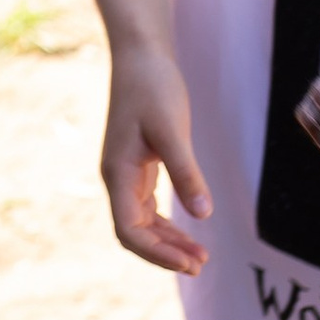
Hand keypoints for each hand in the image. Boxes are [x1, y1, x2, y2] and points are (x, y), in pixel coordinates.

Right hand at [101, 43, 210, 273]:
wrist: (140, 56)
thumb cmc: (152, 87)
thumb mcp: (172, 130)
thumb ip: (185, 172)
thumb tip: (203, 213)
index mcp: (117, 173)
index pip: (129, 230)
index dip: (156, 253)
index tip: (188, 262)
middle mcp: (117, 178)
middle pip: (134, 233)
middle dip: (165, 253)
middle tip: (201, 263)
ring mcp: (125, 174)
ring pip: (142, 223)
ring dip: (168, 242)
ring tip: (200, 255)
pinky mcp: (137, 166)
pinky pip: (148, 207)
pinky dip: (167, 224)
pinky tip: (188, 230)